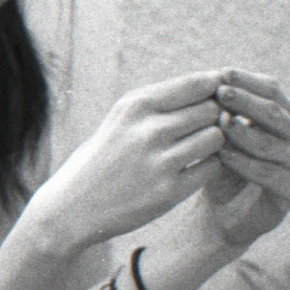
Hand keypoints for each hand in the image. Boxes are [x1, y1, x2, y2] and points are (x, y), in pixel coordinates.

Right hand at [28, 69, 230, 246]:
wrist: (73, 206)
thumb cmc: (104, 156)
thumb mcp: (123, 118)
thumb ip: (164, 100)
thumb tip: (216, 82)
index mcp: (136, 105)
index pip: (197, 83)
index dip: (215, 89)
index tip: (214, 99)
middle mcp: (149, 130)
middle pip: (211, 109)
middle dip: (214, 117)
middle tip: (202, 129)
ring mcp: (160, 162)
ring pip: (216, 137)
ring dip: (214, 142)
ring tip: (198, 149)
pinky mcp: (168, 192)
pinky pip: (211, 168)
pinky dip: (208, 167)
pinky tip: (191, 169)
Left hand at [200, 75, 289, 247]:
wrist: (223, 212)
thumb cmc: (222, 166)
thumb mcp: (221, 134)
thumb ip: (224, 110)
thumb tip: (214, 76)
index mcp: (289, 115)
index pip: (273, 90)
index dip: (249, 81)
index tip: (222, 73)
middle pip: (276, 113)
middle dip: (247, 102)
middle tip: (221, 93)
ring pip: (271, 143)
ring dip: (243, 132)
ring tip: (219, 123)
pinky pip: (269, 173)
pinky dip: (244, 163)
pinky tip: (223, 155)